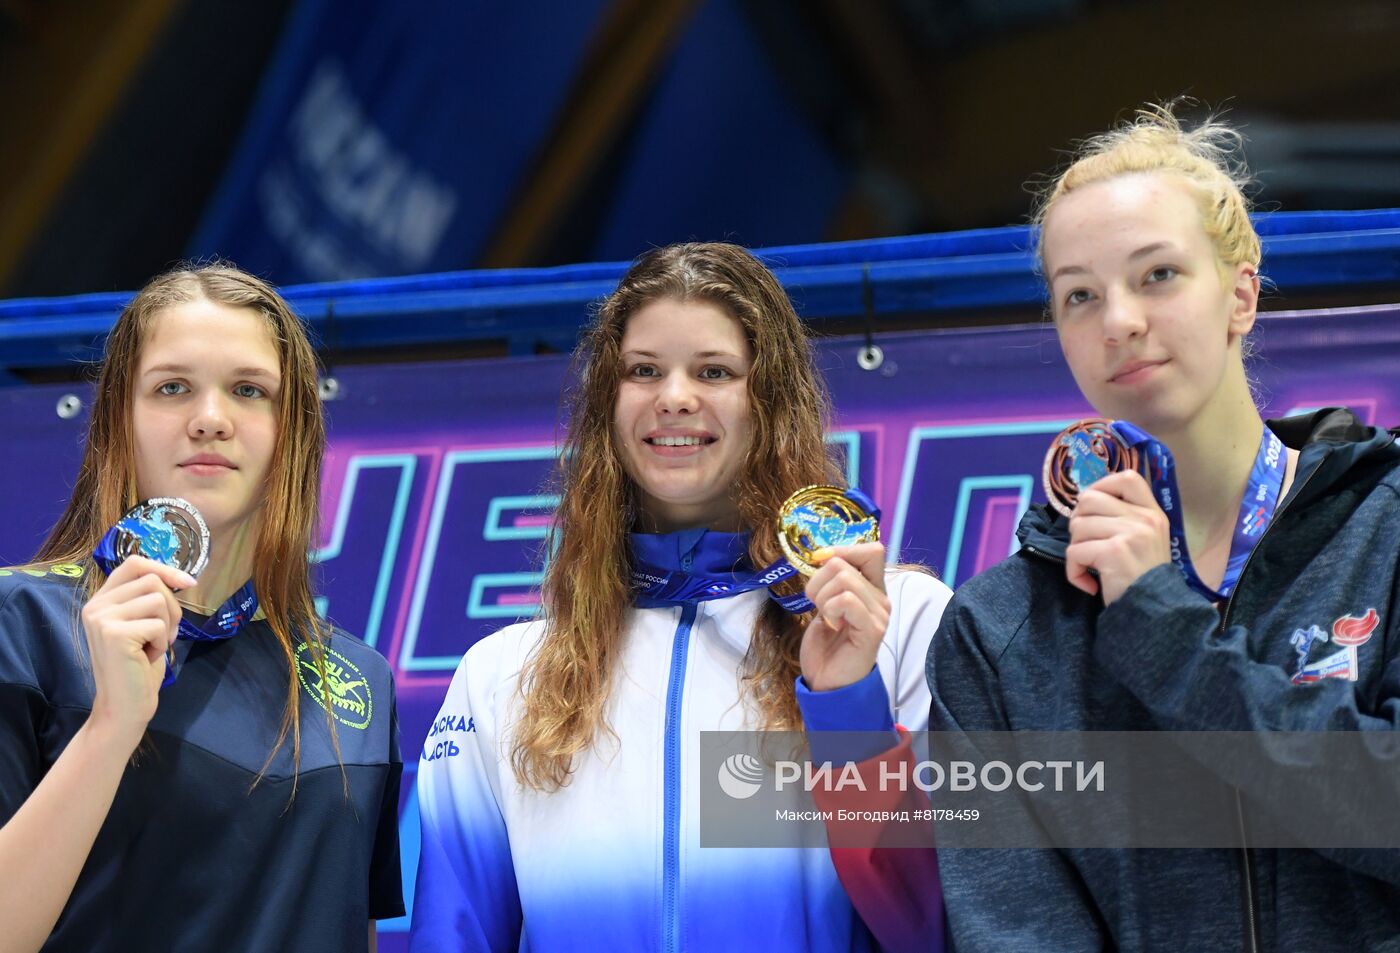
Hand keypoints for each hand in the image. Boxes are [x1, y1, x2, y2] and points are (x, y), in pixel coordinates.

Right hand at [80, 556, 193, 748]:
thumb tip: (182, 577)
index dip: (164, 568)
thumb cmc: (138, 666)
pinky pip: (159, 624)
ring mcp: (102, 618)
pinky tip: (146, 657)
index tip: (189, 583)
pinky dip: (163, 642)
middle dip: (172, 608)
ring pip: (158, 600)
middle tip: (163, 635)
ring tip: (151, 646)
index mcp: (101, 599)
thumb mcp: (144, 624)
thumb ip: (148, 598)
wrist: (124, 706)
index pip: (134, 563)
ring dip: (167, 626)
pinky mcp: (114, 633)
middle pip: (153, 581)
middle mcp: (95, 605)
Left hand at [799, 542, 889, 691]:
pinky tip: (832, 625)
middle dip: (818, 582)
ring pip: (843, 579)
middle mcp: (881, 598)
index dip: (842, 550)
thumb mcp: (825, 603)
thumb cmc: (825, 644)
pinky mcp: (873, 630)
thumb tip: (823, 555)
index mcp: (872, 588)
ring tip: (827, 619)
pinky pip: (847, 600)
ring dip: (822, 598)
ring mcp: (880, 613)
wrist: (826, 680)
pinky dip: (830, 610)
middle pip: (844, 563)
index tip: (819, 565)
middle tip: (819, 607)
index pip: (872, 549)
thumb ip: (831, 580)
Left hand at [1065, 470, 1171, 604]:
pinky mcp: (1115, 552)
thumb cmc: (1142, 578)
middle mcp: (1145, 518)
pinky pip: (1074, 552)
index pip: (1127, 477)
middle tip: (1088, 544)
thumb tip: (1085, 501)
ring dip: (1077, 549)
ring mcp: (1131, 533)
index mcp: (1152, 512)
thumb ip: (1124, 518)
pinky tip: (1089, 584)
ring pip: (1078, 526)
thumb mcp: (1144, 540)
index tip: (1093, 509)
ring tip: (1093, 566)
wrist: (1155, 613)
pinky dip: (1075, 571)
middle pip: (1089, 499)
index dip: (1101, 486)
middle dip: (1079, 522)